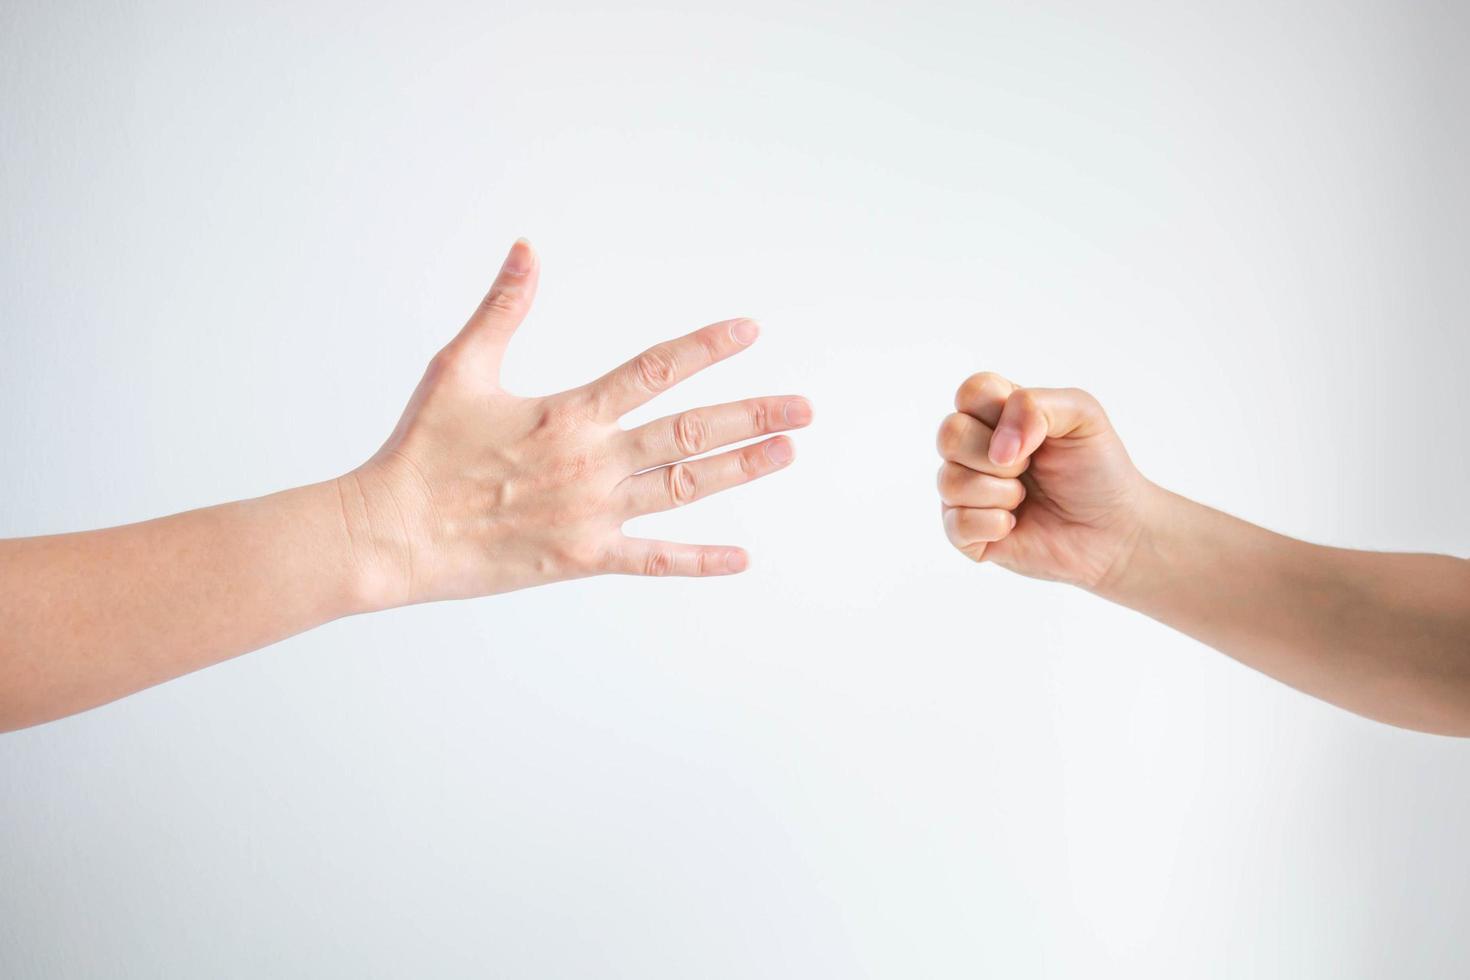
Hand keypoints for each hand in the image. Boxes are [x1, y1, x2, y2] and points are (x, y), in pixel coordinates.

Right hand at [339, 239, 811, 609]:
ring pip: (684, 487)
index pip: (655, 369)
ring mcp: (594, 513)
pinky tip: (742, 558)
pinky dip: (699, 561)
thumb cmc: (422, 449)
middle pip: (690, 431)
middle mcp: (593, 461)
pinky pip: (654, 560)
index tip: (751, 330)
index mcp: (569, 412)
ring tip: (787, 452)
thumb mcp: (460, 367)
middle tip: (804, 409)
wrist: (393, 532)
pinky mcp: (584, 558)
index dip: (706, 346)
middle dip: (753, 416)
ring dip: (740, 469)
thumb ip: (503, 308)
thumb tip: (526, 249)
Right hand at [935, 372, 1149, 589]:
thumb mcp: (1082, 415)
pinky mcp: (966, 533)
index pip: (969, 392)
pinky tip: (1015, 525)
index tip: (1035, 433)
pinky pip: (955, 523)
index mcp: (997, 413)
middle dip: (998, 456)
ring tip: (1025, 499)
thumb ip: (1036, 405)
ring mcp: (966, 491)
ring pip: (949, 481)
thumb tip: (997, 450)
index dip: (998, 411)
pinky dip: (993, 524)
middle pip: (949, 434)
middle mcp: (974, 449)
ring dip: (1001, 492)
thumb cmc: (1097, 469)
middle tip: (1030, 467)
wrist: (1114, 529)